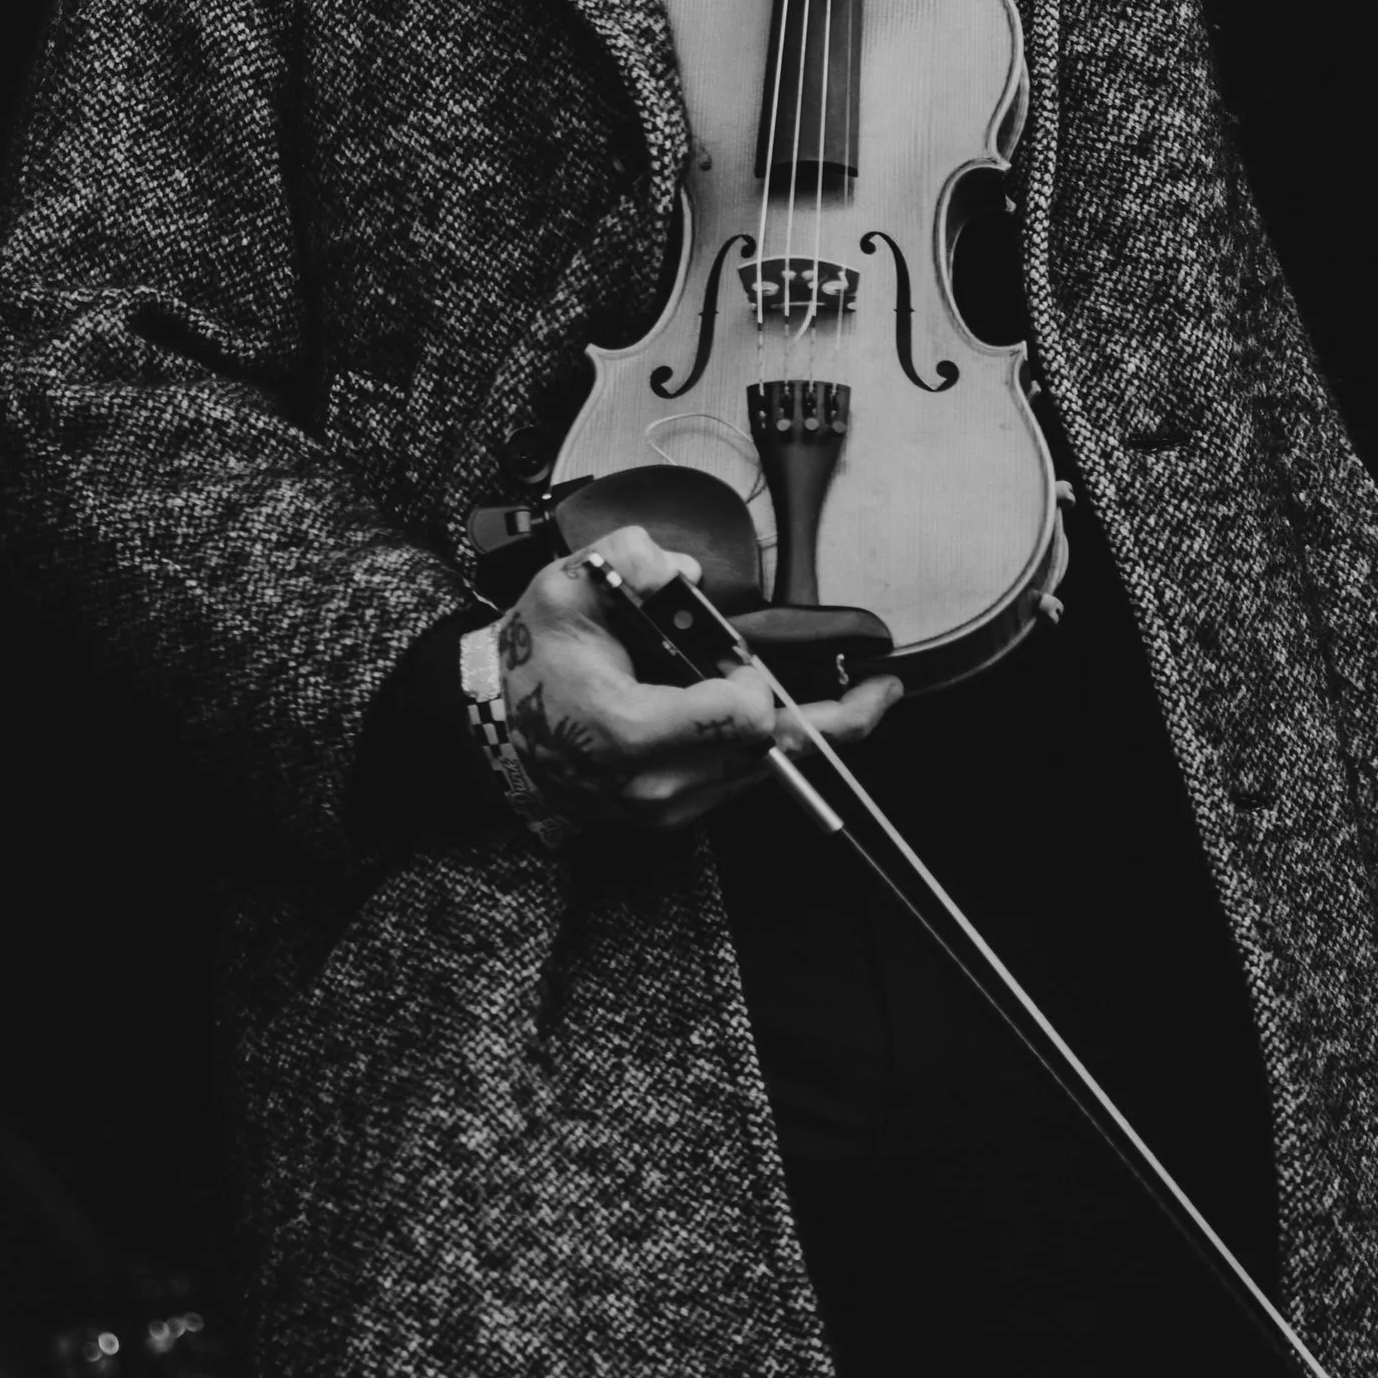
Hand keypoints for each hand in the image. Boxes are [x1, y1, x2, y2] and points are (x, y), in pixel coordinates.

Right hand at [496, 528, 899, 831]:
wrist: (494, 731)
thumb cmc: (530, 665)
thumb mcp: (565, 590)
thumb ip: (628, 562)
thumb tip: (683, 570)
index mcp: (629, 732)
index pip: (735, 722)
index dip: (756, 686)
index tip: (747, 661)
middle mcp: (656, 784)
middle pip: (771, 758)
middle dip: (833, 721)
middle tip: (883, 692)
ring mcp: (666, 809)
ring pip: (764, 774)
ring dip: (807, 735)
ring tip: (858, 701)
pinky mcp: (673, 814)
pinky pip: (741, 781)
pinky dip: (768, 747)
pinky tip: (783, 715)